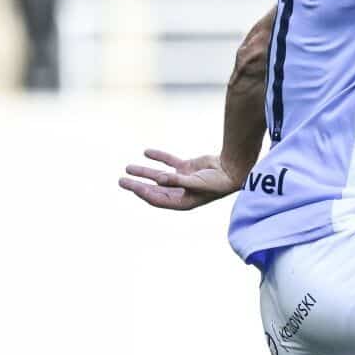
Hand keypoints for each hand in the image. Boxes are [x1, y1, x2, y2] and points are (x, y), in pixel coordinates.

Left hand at [119, 148, 240, 210]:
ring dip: (144, 172)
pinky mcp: (187, 168)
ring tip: (128, 168)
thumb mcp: (196, 183)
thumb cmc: (217, 182)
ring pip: (158, 176)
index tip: (132, 186)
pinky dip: (159, 158)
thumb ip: (176, 180)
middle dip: (137, 185)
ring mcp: (183, 180)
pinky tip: (146, 152)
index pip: (157, 199)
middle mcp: (181, 192)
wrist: (233, 170)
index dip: (143, 193)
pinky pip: (169, 163)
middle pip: (153, 189)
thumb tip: (158, 179)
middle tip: (122, 180)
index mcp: (182, 202)